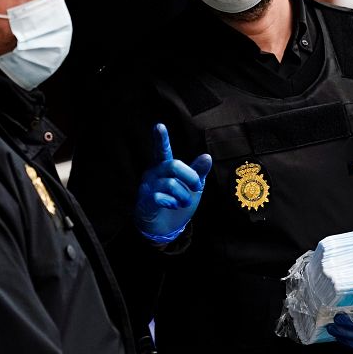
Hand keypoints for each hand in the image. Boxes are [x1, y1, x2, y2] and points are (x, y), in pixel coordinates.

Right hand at [134, 123, 211, 242]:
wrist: (164, 228)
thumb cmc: (177, 202)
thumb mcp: (192, 187)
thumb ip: (198, 172)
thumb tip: (207, 156)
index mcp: (164, 166)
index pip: (162, 150)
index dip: (161, 138)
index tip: (159, 125)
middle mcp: (154, 173)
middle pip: (174, 165)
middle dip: (191, 177)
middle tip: (197, 188)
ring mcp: (148, 187)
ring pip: (171, 184)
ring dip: (183, 196)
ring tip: (182, 203)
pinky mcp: (145, 201)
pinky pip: (160, 197)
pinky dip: (172, 203)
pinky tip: (172, 206)